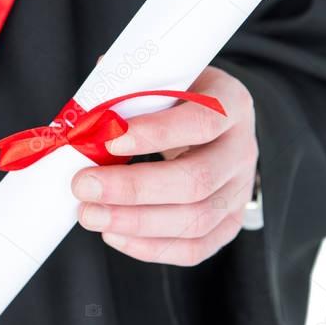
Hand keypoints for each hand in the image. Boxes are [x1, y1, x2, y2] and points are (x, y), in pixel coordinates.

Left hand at [72, 66, 257, 265]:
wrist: (211, 120)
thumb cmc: (177, 95)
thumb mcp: (162, 76)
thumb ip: (129, 86)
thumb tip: (85, 113)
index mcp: (231, 103)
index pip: (202, 121)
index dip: (157, 133)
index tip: (110, 139)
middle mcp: (242, 149)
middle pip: (197, 180)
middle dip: (134, 188)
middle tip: (84, 185)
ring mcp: (239, 190)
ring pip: (196, 220)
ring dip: (135, 223)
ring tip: (90, 214)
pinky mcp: (229, 223)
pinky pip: (195, 248)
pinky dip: (151, 248)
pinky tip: (114, 235)